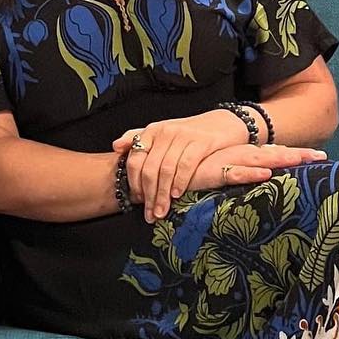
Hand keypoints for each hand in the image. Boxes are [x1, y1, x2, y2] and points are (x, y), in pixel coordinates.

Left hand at [113, 109, 251, 221]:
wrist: (223, 123)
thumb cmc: (190, 133)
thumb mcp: (163, 133)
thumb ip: (139, 139)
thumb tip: (115, 147)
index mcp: (153, 131)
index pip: (136, 159)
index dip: (134, 182)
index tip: (137, 201)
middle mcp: (165, 132)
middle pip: (150, 169)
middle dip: (149, 195)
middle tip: (151, 215)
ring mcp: (183, 136)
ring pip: (166, 170)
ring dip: (163, 195)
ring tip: (162, 211)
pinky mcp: (201, 142)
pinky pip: (186, 165)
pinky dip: (180, 182)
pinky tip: (177, 195)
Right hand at [187, 143, 326, 197]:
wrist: (157, 168)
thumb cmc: (185, 175)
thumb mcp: (210, 176)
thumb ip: (229, 178)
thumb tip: (249, 184)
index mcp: (236, 155)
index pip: (269, 153)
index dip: (292, 153)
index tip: (317, 156)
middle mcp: (233, 155)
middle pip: (271, 154)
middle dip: (296, 155)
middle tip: (321, 156)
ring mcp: (222, 162)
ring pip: (257, 160)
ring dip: (279, 160)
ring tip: (302, 160)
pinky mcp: (208, 172)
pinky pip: (232, 173)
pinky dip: (248, 174)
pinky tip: (265, 174)